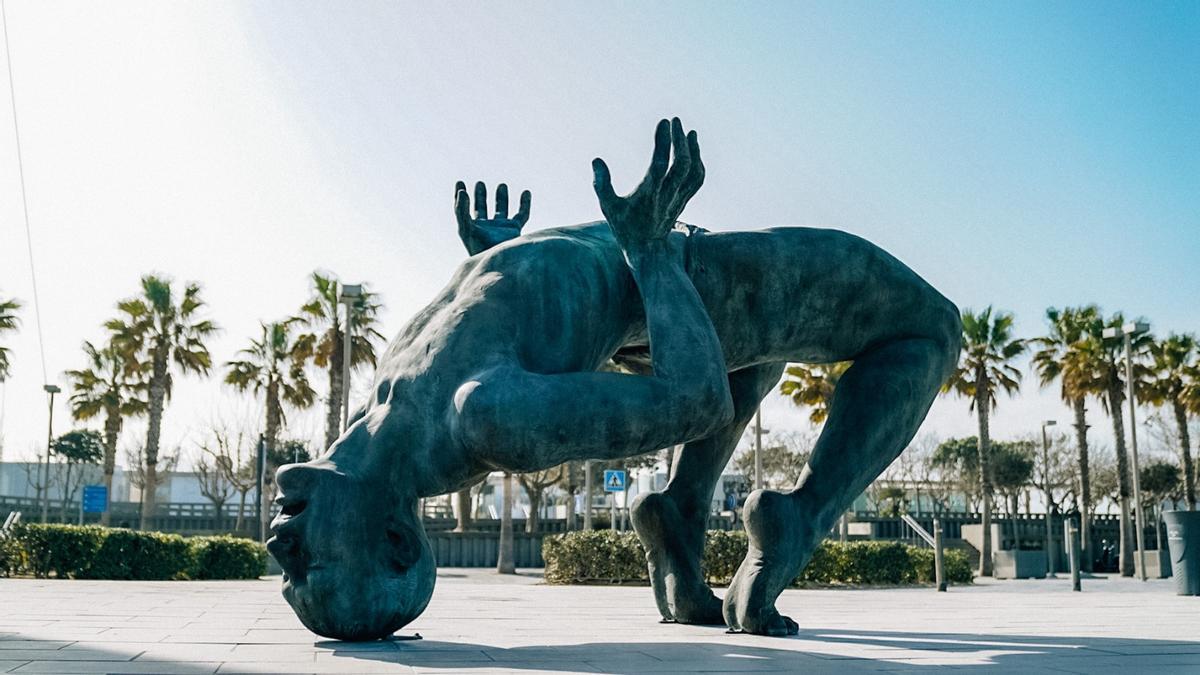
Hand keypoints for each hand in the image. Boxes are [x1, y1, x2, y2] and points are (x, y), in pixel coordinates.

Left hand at [455, 181, 530, 255]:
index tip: (460, 182)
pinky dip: (525, 204)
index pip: (464, 208)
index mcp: (471, 227)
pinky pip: (522, 214)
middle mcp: (486, 228)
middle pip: (482, 208)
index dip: (460, 196)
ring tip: (502, 185)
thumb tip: (462, 192)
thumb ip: (461, 210)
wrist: (499, 264)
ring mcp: (500, 228)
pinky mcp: (514, 230)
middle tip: (479, 184)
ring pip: (501, 210)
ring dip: (501, 198)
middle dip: (480, 196)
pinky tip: (526, 192)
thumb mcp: (466, 228)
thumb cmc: (479, 249)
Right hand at [592, 117, 703, 249]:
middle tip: (674, 121)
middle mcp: (666, 195)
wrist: (647, 251)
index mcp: (648, 194)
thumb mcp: (608, 207)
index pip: (659, 164)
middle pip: (681, 165)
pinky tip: (694, 150)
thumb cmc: (625, 227)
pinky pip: (697, 180)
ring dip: (693, 150)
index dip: (663, 142)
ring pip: (693, 172)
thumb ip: (601, 184)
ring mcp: (678, 198)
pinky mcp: (684, 200)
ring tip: (688, 132)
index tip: (664, 122)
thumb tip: (596, 160)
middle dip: (680, 140)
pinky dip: (699, 163)